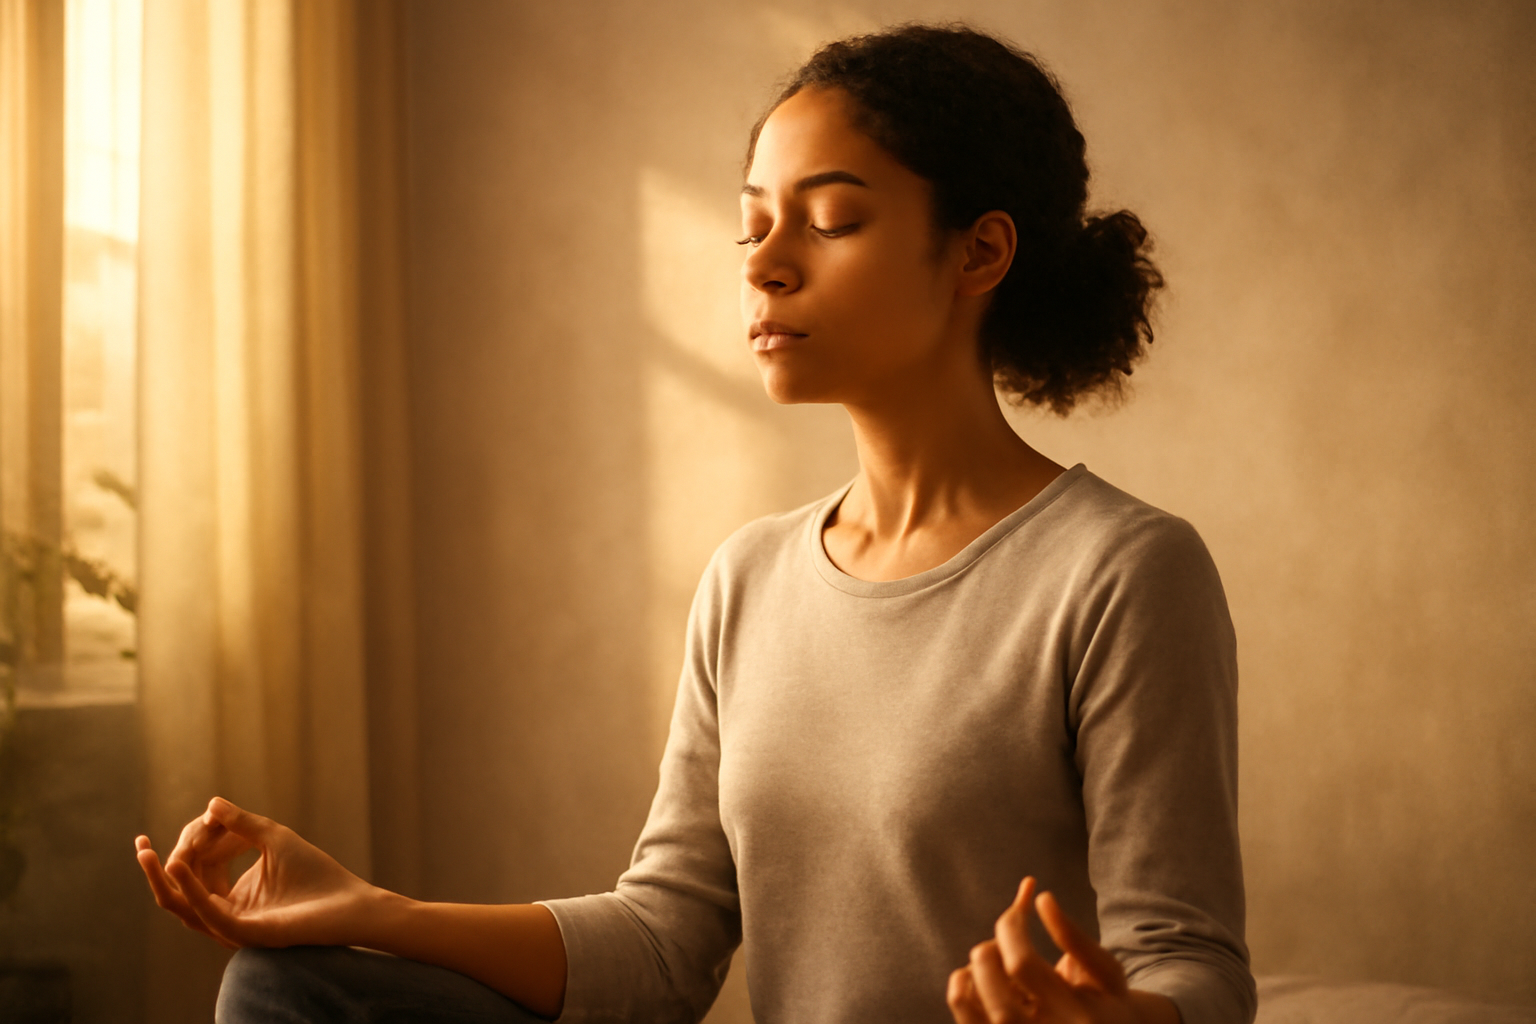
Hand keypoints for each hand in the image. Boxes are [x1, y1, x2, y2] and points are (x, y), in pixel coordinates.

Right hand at [135, 797, 379, 948]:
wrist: (348, 902)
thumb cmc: (316, 874)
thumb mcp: (275, 839)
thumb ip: (243, 824)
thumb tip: (211, 804)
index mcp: (229, 897)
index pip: (194, 871)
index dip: (187, 844)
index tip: (200, 817)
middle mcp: (225, 914)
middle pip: (179, 892)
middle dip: (158, 868)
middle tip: (141, 844)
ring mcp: (233, 925)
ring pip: (183, 908)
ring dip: (162, 880)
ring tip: (149, 854)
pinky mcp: (246, 931)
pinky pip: (209, 913)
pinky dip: (192, 889)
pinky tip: (179, 865)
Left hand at [946, 877, 1179, 1023]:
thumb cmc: (1108, 1001)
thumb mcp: (1106, 970)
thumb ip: (1074, 936)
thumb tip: (1042, 898)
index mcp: (1077, 1015)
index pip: (1022, 964)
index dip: (1012, 926)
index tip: (1018, 908)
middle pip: (994, 997)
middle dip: (988, 954)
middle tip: (1003, 942)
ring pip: (969, 1006)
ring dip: (972, 972)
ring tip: (996, 963)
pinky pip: (966, 1017)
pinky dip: (963, 990)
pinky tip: (982, 980)